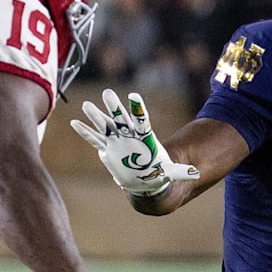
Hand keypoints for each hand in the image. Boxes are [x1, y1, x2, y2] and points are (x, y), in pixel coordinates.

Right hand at [71, 89, 198, 196]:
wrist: (145, 179)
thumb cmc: (158, 173)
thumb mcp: (170, 173)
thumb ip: (180, 172)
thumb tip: (196, 173)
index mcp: (144, 138)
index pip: (141, 120)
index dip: (137, 109)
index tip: (133, 97)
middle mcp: (129, 135)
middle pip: (120, 118)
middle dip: (113, 107)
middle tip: (107, 93)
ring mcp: (117, 141)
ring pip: (104, 126)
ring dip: (95, 116)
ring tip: (86, 105)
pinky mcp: (107, 149)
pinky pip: (94, 139)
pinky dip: (85, 132)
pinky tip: (75, 122)